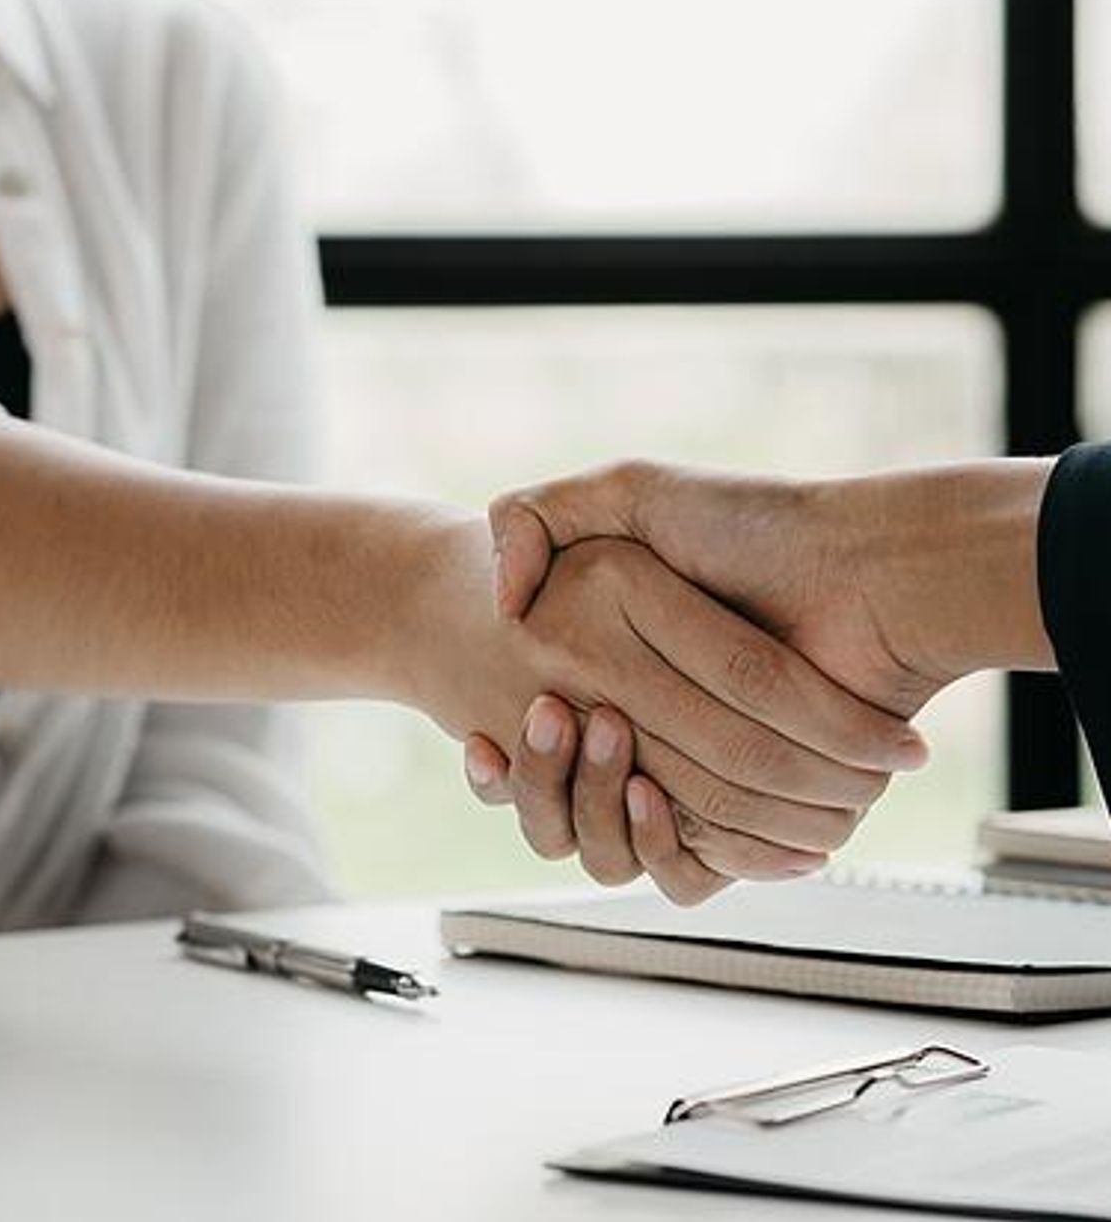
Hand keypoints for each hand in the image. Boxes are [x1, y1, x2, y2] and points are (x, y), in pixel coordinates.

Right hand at [404, 520, 922, 882]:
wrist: (872, 566)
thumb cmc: (756, 522)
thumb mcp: (628, 492)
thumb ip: (535, 519)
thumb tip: (500, 601)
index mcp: (620, 668)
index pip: (546, 739)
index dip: (512, 753)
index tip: (490, 734)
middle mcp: (656, 729)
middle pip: (572, 799)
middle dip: (548, 776)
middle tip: (551, 713)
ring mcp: (703, 778)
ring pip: (617, 845)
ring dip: (592, 808)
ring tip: (594, 739)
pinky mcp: (754, 818)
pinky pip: (693, 870)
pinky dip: (665, 844)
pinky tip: (644, 792)